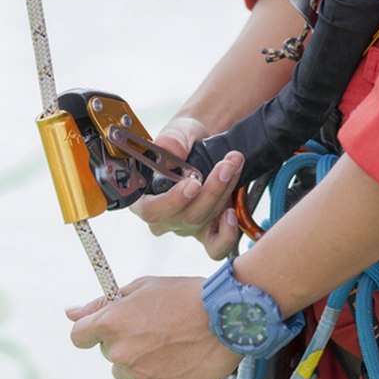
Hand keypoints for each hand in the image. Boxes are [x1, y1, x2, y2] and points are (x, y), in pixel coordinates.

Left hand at [66, 275, 242, 378]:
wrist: (227, 316)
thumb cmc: (186, 295)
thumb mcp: (144, 286)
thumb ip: (103, 302)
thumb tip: (70, 313)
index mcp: (112, 321)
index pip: (79, 335)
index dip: (92, 330)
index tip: (105, 328)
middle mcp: (119, 349)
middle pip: (106, 352)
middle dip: (123, 341)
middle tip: (153, 329)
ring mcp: (137, 373)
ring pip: (123, 371)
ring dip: (137, 362)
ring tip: (167, 345)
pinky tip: (164, 366)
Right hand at [131, 118, 244, 259]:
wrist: (203, 145)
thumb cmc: (184, 142)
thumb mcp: (177, 132)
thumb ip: (172, 140)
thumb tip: (170, 147)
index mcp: (144, 197)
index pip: (150, 210)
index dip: (172, 201)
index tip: (193, 183)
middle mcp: (164, 217)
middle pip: (184, 217)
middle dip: (210, 190)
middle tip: (226, 165)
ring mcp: (186, 227)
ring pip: (203, 221)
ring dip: (223, 194)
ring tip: (234, 167)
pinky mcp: (207, 232)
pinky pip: (216, 246)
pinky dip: (228, 233)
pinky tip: (233, 212)